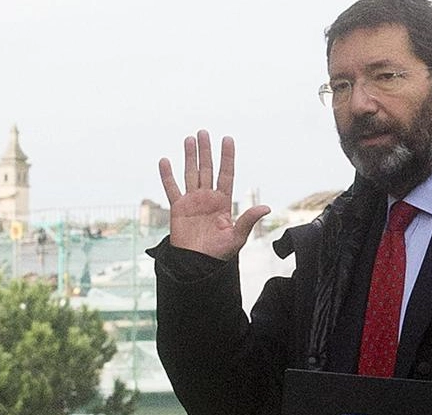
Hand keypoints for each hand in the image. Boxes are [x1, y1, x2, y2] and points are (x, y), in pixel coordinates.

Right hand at [158, 130, 269, 260]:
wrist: (197, 265)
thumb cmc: (218, 254)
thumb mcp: (237, 237)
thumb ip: (248, 220)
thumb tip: (266, 207)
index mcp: (223, 202)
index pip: (226, 174)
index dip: (227, 157)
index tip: (227, 139)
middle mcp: (208, 198)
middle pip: (207, 169)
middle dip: (206, 150)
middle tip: (203, 132)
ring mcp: (192, 201)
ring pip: (191, 173)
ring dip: (189, 156)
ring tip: (189, 139)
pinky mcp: (177, 209)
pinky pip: (172, 189)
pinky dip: (167, 176)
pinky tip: (165, 161)